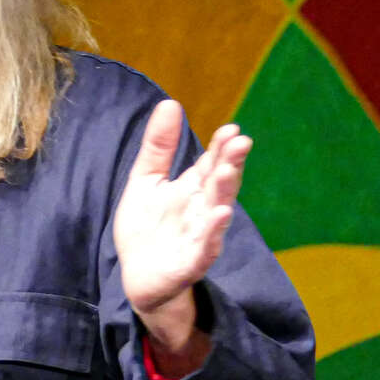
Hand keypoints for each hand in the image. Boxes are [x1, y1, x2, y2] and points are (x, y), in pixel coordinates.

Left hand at [114, 99, 249, 348]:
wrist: (137, 277)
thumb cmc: (147, 227)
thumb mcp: (146, 180)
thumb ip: (159, 147)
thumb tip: (171, 103)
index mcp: (192, 189)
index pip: (211, 163)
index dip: (221, 147)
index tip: (231, 129)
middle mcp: (202, 210)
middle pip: (219, 184)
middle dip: (230, 164)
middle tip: (241, 141)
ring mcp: (199, 237)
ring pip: (216, 213)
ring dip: (222, 193)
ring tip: (226, 171)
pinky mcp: (190, 262)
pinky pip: (205, 247)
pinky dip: (212, 233)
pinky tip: (218, 216)